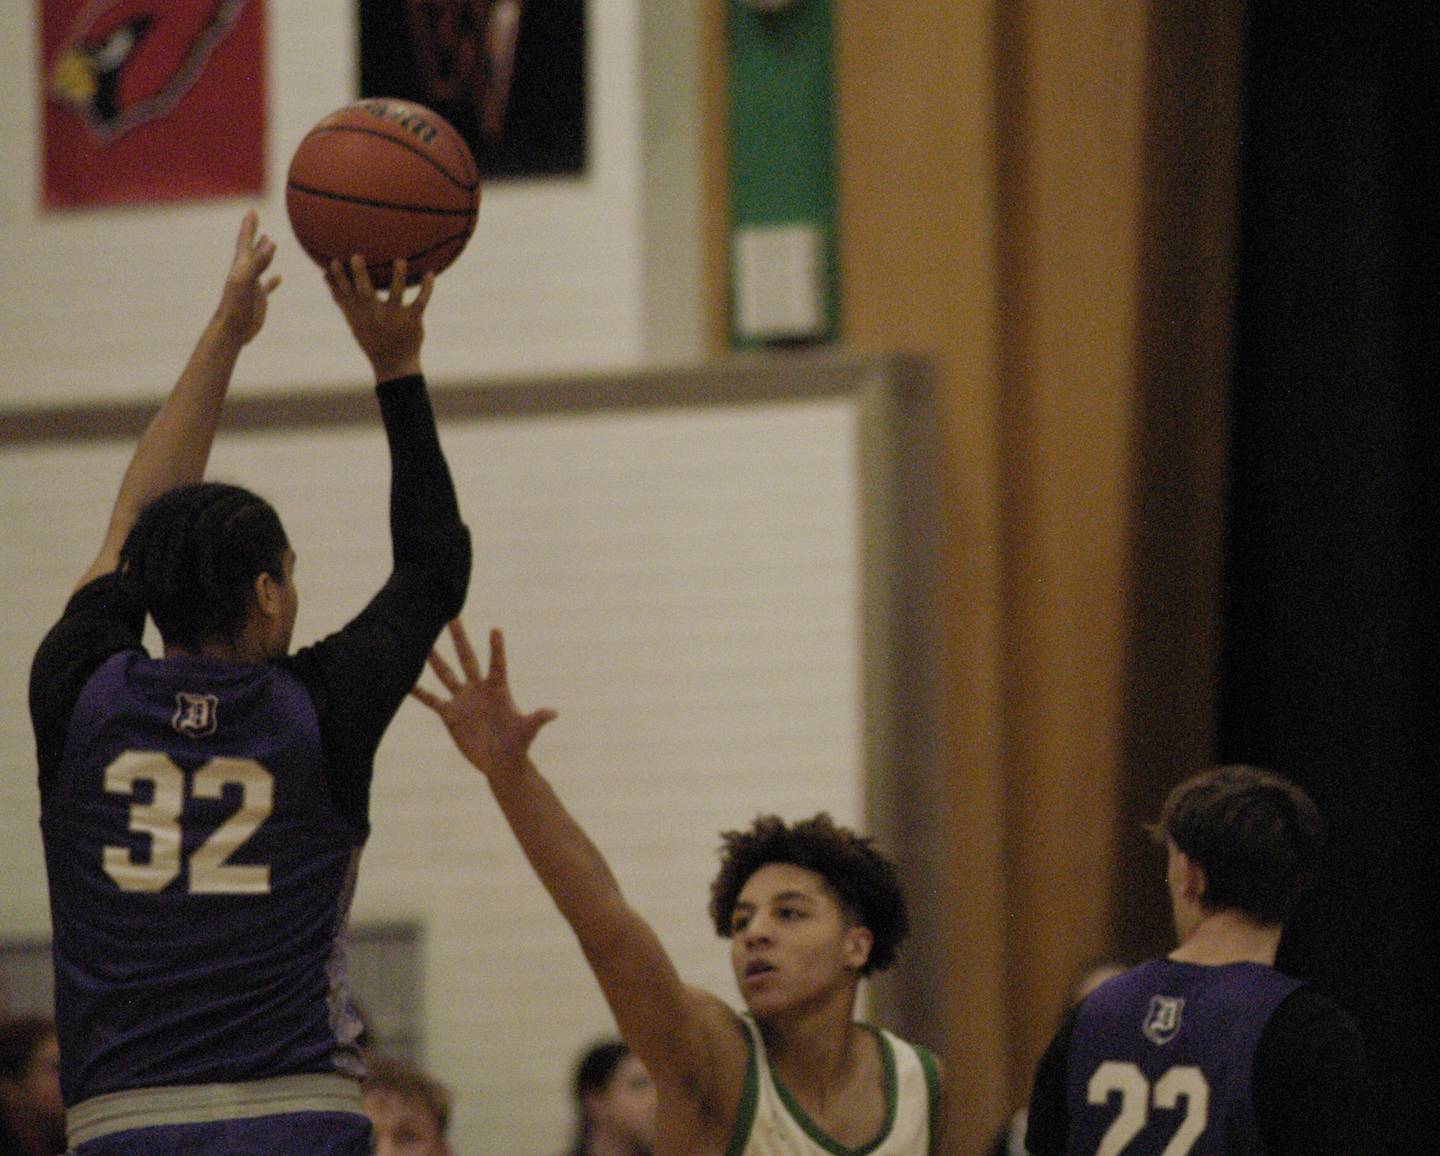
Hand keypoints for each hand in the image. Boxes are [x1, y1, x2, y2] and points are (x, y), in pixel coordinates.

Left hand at [215, 210, 280, 345]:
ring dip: (263, 252)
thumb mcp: (246, 280)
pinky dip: (273, 279)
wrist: (232, 330)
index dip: (248, 226)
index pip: (245, 241)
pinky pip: (267, 285)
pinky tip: (279, 277)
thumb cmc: (236, 305)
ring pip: (259, 264)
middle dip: (253, 233)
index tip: (251, 211)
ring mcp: (252, 285)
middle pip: (250, 248)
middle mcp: (245, 272)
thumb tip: (271, 242)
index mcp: (241, 266)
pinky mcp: (258, 298)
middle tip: (254, 218)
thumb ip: (258, 261)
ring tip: (269, 241)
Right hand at [325, 255, 434, 381]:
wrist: (394, 366)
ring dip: (398, 278)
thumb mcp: (353, 320)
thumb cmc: (372, 338)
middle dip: (360, 276)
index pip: (346, 295)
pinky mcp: (412, 321)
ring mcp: (394, 318)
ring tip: (400, 261)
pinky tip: (430, 273)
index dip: (339, 279)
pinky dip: (427, 289)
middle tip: (356, 256)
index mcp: (359, 315)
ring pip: (396, 295)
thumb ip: (342, 299)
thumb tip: (324, 276)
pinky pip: (420, 302)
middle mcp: (375, 315)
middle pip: (365, 293)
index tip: (333, 261)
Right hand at [412, 622, 556, 779]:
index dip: (496, 648)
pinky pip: (431, 699)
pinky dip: (418, 691)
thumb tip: (553, 713)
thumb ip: (536, 719)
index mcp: (498, 689)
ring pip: (446, 674)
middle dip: (460, 639)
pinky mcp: (450, 714)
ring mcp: (463, 700)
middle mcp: (478, 689)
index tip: (496, 629)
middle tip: (451, 616)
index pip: (497, 664)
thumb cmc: (517, 745)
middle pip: (467, 658)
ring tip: (422, 640)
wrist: (501, 762)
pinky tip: (403, 680)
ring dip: (434, 659)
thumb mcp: (526, 731)